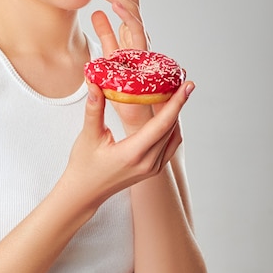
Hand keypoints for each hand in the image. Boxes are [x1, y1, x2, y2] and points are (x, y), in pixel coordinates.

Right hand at [65, 81, 191, 208]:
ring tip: (174, 92)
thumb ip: (94, 109)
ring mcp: (153, 168)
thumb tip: (94, 85)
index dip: (176, 103)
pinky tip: (166, 112)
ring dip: (175, 114)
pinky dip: (171, 127)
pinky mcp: (153, 169)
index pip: (162, 125)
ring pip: (172, 136)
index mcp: (133, 154)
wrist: (85, 192)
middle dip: (178, 102)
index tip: (188, 85)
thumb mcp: (88, 136)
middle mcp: (148, 162)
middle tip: (182, 80)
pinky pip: (170, 144)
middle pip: (171, 128)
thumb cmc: (84, 165)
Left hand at [82, 0, 192, 132]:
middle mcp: (140, 35)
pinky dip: (125, 14)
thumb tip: (96, 13)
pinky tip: (112, 4)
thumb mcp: (110, 56)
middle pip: (132, 0)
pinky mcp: (143, 55)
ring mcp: (143, 43)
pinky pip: (137, 30)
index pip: (127, 2)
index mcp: (133, 32)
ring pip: (133, 10)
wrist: (137, 115)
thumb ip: (106, 34)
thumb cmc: (126, 88)